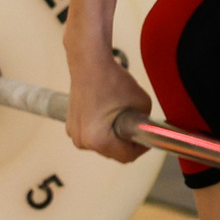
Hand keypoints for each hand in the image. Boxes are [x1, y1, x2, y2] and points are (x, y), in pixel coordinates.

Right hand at [64, 36, 150, 162]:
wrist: (89, 63)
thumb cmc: (111, 79)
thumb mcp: (142, 104)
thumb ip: (147, 124)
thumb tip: (147, 132)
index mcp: (97, 139)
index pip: (127, 156)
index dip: (142, 148)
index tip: (148, 139)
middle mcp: (82, 140)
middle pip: (114, 152)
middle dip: (128, 142)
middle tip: (139, 127)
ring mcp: (74, 134)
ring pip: (104, 145)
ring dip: (116, 137)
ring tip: (124, 119)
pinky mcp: (72, 126)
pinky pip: (93, 135)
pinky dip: (103, 129)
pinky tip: (109, 114)